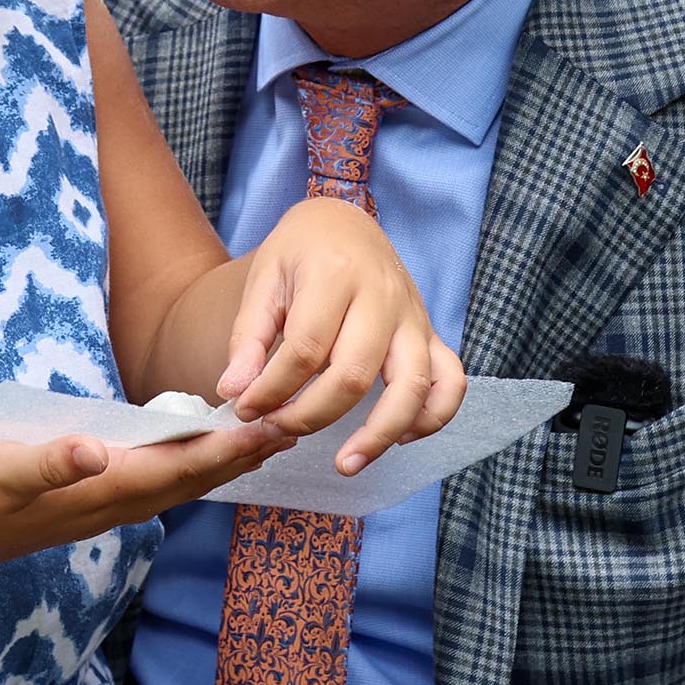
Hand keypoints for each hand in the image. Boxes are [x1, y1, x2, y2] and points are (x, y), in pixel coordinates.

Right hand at [0, 421, 293, 567]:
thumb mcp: (3, 468)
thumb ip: (50, 459)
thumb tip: (95, 450)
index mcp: (105, 487)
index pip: (183, 467)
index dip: (231, 447)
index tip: (273, 426)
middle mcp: (114, 501)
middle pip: (194, 479)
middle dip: (242, 455)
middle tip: (290, 427)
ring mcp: (103, 506)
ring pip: (178, 484)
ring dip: (220, 463)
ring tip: (256, 442)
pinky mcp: (89, 501)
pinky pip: (154, 484)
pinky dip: (186, 467)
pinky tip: (189, 453)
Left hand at [219, 197, 464, 474]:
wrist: (343, 219)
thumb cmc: (299, 251)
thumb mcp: (264, 279)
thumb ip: (248, 336)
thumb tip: (235, 392)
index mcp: (335, 273)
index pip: (305, 348)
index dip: (272, 389)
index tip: (245, 408)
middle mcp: (383, 295)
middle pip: (354, 374)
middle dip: (311, 415)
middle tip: (276, 429)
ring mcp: (413, 315)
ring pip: (412, 386)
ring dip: (379, 434)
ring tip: (345, 464)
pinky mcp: (431, 332)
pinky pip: (450, 381)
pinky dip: (433, 417)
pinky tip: (398, 438)